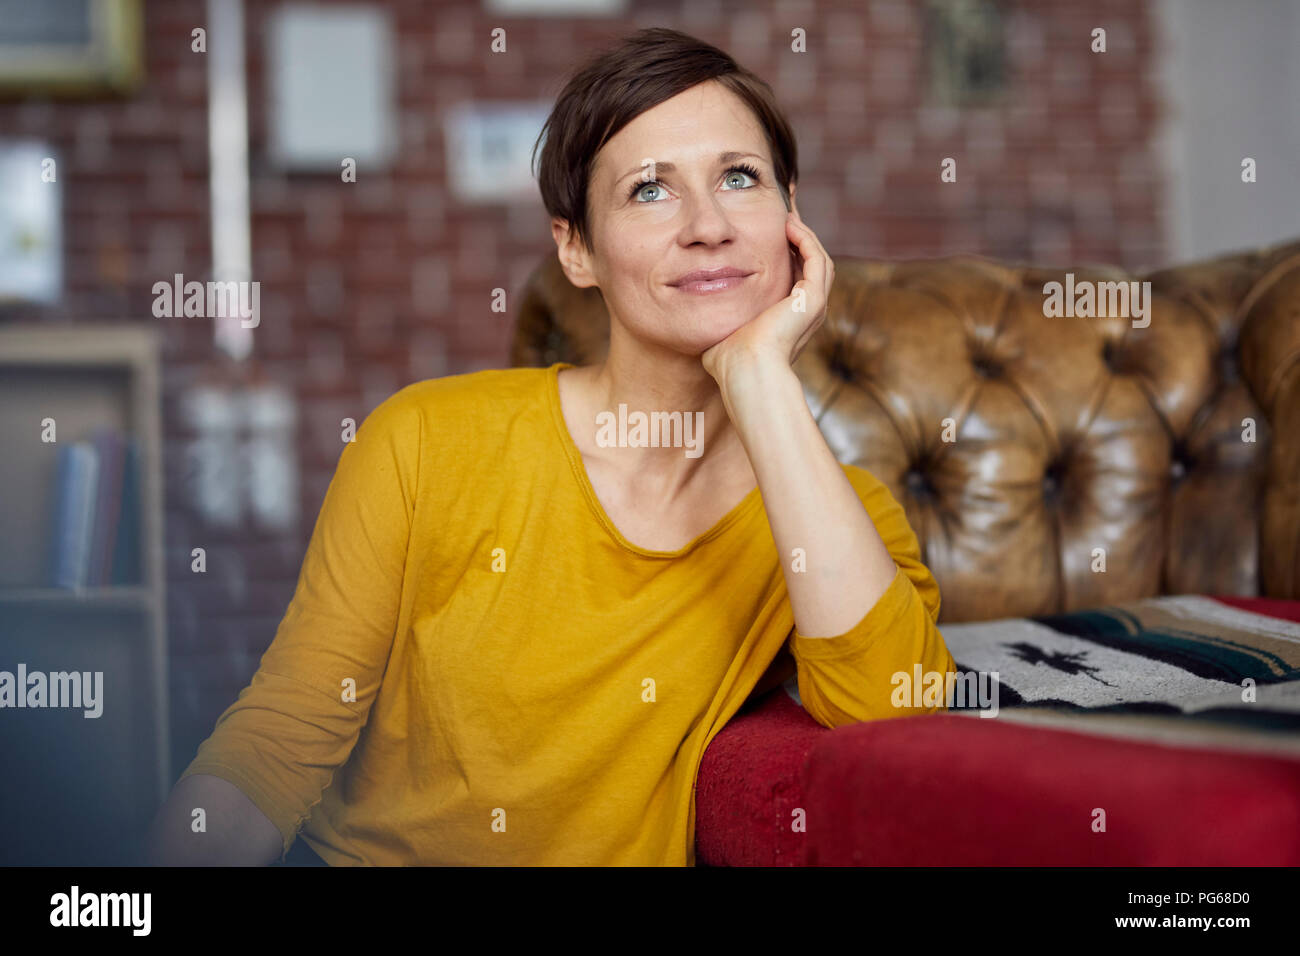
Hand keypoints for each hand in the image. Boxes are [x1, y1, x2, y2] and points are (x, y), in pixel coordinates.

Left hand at [701, 208, 833, 388]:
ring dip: (804, 235)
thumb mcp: (723, 332)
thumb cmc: (728, 362)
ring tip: (787, 215)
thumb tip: (696, 317)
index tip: (768, 235)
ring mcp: (813, 306)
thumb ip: (717, 321)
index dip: (785, 256)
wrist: (744, 372)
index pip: (794, 279)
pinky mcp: (812, 300)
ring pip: (818, 260)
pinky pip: (816, 259)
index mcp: (788, 320)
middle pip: (811, 266)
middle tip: (784, 216)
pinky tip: (789, 224)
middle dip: (798, 240)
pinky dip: (805, 239)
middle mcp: (805, 313)